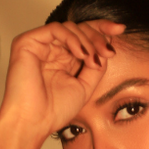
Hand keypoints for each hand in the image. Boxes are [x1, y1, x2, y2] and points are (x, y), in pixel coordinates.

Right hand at [0, 19, 123, 148]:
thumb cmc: (54, 110)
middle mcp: (52, 50)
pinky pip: (55, 29)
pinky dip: (72, 38)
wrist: (34, 122)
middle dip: (98, 35)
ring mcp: (40, 45)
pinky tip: (81, 54)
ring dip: (87, 40)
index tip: (121, 29)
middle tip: (109, 50)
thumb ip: (96, 66)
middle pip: (79, 28)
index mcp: (64, 59)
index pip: (84, 37)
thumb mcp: (85, 86)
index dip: (102, 30)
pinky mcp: (27, 42)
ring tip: (92, 59)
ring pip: (69, 27)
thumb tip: (106, 49)